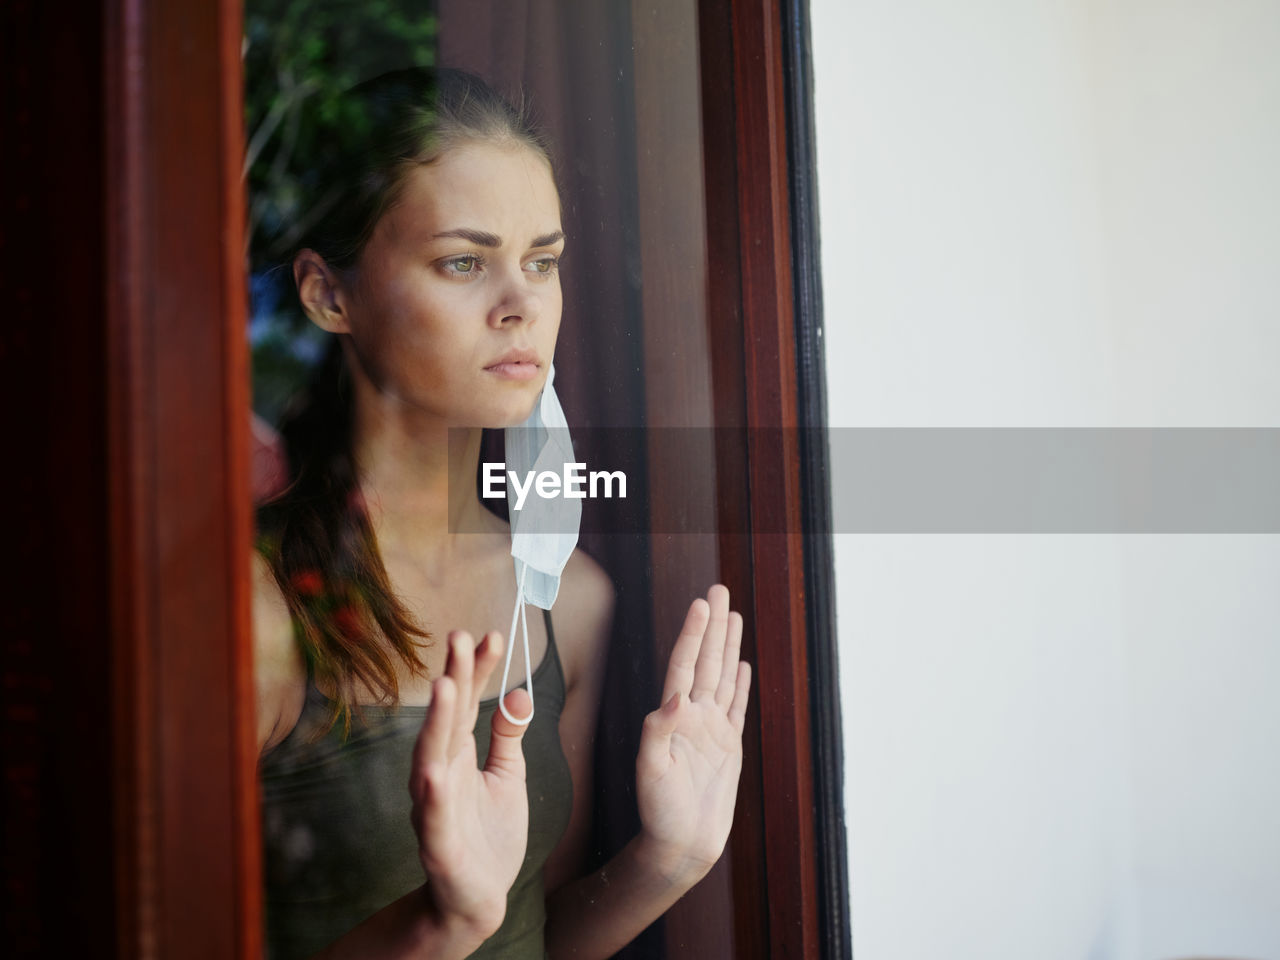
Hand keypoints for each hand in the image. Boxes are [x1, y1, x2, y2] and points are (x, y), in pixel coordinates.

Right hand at [409, 631, 530, 938]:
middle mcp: (440, 772)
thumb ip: (508, 736)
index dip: (475, 670)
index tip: (491, 636)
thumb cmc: (489, 834)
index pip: (466, 703)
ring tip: (444, 685)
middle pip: (446, 718)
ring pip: (431, 757)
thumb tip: (519, 692)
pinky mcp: (438, 843)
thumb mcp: (508, 775)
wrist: (478, 899)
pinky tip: (436, 771)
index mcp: (457, 755)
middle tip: (459, 636)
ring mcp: (435, 806)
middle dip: (453, 677)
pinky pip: (433, 815)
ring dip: (436, 722)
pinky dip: (433, 793)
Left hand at [635, 585, 751, 886]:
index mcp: (673, 717)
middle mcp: (692, 716)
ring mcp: (711, 730)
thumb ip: (658, 731)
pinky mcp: (727, 747)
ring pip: (721, 677)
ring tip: (733, 615)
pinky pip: (735, 708)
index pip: (684, 666)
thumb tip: (676, 698)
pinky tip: (742, 665)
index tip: (702, 604)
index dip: (693, 634)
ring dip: (727, 646)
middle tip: (719, 589)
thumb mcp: (650, 771)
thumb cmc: (658, 812)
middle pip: (705, 661)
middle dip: (712, 625)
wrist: (679, 846)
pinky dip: (739, 684)